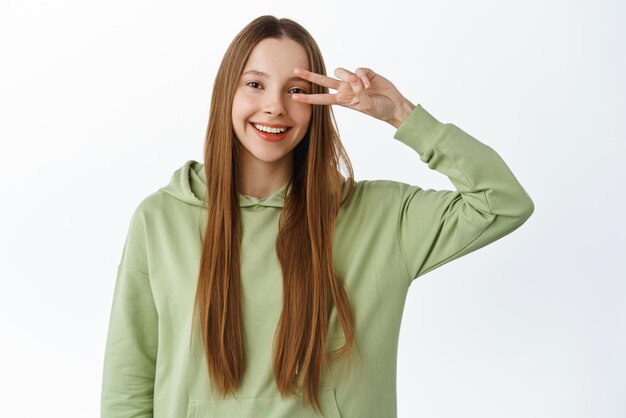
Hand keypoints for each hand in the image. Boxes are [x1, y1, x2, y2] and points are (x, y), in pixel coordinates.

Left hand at [291, 66, 413, 126]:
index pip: (321, 98)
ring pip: (342, 71)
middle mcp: (345, 89)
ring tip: (364, 88)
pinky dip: (364, 77)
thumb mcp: (366, 106)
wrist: (394, 106)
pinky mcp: (365, 73)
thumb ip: (358, 92)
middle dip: (310, 76)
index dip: (308, 98)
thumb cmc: (379, 110)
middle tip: (295, 70)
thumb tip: (353, 78)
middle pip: (324, 80)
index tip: (294, 97)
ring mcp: (354, 80)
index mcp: (342, 100)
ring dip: (351, 78)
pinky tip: (370, 85)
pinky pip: (359, 70)